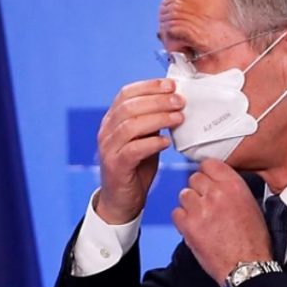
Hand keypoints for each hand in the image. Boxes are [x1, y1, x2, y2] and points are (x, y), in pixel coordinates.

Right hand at [95, 78, 184, 223]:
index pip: (126, 94)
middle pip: (129, 106)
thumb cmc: (136, 168)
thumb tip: (174, 101)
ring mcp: (108, 149)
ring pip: (130, 126)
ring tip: (178, 118)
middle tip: (179, 101)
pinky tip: (166, 143)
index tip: (171, 85)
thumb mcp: (144, 139)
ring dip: (158, 119)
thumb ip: (153, 122)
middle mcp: (106, 131)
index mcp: (112, 120)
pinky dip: (151, 143)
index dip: (149, 86)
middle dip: (157, 100)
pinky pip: (133, 150)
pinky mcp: (115, 166)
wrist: (121, 200)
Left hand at [171, 160, 271, 284]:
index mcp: (234, 186)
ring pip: (184, 195)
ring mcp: (200, 209)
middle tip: (205, 203)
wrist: (246, 265)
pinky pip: (176, 213)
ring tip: (201, 217)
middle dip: (198, 190)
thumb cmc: (253, 240)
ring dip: (190, 204)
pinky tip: (194, 227)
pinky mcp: (189, 225)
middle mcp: (216, 193)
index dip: (207, 174)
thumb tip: (217, 183)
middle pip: (194, 178)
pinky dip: (183, 220)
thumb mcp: (251, 205)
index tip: (207, 181)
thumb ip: (232, 189)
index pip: (209, 164)